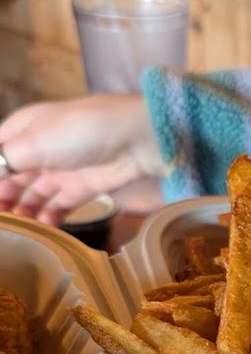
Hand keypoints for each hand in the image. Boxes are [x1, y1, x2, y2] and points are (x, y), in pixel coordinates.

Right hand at [0, 95, 162, 223]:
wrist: (135, 140)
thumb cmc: (78, 132)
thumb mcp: (33, 142)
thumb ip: (4, 161)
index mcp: (24, 128)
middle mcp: (40, 148)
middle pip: (12, 176)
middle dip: (3, 196)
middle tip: (1, 215)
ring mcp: (62, 169)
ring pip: (34, 194)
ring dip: (24, 209)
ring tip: (20, 223)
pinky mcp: (83, 187)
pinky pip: (59, 205)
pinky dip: (49, 216)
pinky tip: (43, 225)